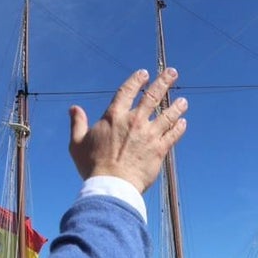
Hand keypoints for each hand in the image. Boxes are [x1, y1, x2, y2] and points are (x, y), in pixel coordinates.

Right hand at [68, 68, 187, 193]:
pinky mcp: (159, 150)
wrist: (112, 185)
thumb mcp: (77, 143)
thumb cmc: (92, 166)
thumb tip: (74, 109)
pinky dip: (178, 128)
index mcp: (114, 117)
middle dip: (163, 81)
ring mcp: (149, 135)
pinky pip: (173, 135)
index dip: (136, 80)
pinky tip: (182, 123)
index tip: (144, 73)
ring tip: (183, 101)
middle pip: (152, 96)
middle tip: (172, 72)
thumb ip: (77, 124)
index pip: (127, 91)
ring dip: (176, 106)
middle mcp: (134, 121)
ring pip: (167, 115)